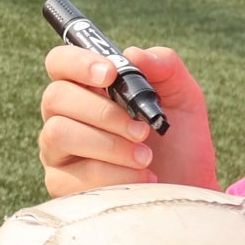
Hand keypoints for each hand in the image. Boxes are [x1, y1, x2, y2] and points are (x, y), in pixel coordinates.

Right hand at [37, 42, 217, 195]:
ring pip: (60, 133)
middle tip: (142, 129)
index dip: (77, 62)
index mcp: (87, 88)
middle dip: (104, 112)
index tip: (111, 74)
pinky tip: (142, 179)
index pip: (60, 62)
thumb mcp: (183, 96)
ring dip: (110, 144)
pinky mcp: (62, 185)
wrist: (189, 189)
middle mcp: (65, 115)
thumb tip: (133, 55)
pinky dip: (115, 174)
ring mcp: (59, 151)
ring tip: (146, 157)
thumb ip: (164, 65)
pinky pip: (74, 174)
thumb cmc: (180, 142)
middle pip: (56, 97)